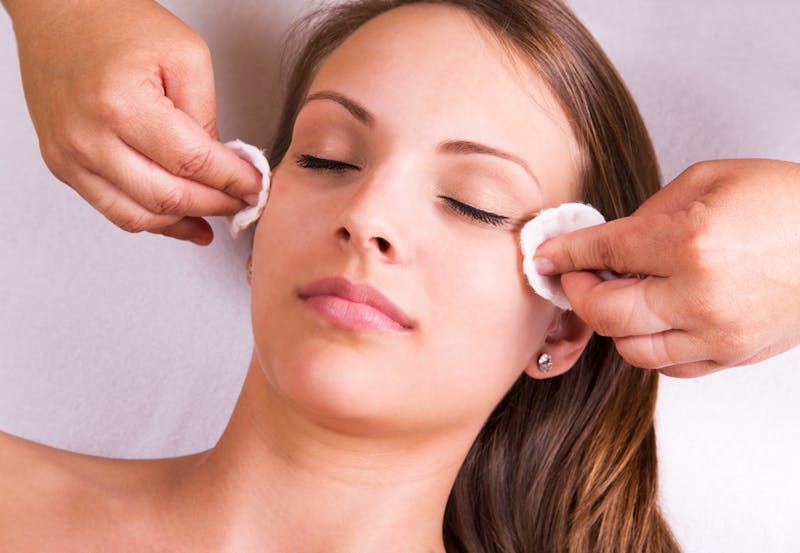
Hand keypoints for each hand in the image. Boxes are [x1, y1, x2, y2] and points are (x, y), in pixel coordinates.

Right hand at [9, 0, 261, 244]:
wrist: (59, 12)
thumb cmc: (116, 24)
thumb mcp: (186, 56)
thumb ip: (205, 115)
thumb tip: (221, 165)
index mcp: (122, 103)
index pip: (192, 162)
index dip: (231, 180)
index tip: (254, 186)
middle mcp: (89, 136)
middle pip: (167, 196)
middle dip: (214, 205)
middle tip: (241, 203)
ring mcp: (70, 155)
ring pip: (139, 216)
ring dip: (184, 223)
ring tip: (215, 220)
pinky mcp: (62, 165)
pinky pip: (113, 209)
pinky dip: (151, 221)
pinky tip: (180, 222)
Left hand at [534, 159, 799, 376]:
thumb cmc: (788, 204)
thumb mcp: (710, 180)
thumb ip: (650, 212)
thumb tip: (610, 240)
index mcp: (692, 244)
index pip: (604, 252)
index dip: (565, 253)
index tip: (546, 254)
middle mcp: (700, 297)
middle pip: (604, 313)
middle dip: (576, 292)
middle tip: (572, 275)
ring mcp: (717, 334)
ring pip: (630, 349)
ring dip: (610, 322)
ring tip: (616, 293)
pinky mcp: (733, 355)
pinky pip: (669, 366)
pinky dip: (647, 344)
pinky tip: (651, 317)